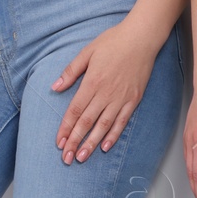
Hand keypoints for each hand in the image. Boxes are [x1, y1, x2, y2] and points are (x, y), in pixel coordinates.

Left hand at [53, 22, 160, 163]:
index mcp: (92, 82)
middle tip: (67, 158)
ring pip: (103, 126)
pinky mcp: (133, 100)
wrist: (141, 39)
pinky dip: (113, 135)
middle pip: (87, 122)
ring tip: (82, 158)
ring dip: (92, 143)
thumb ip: (71, 71)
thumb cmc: (113, 42)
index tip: (59, 143)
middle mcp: (105, 93)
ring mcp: (121, 98)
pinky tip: (105, 146)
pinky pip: (122, 121)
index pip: (75, 110)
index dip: (66, 128)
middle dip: (75, 142)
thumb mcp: (87, 52)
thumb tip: (55, 87)